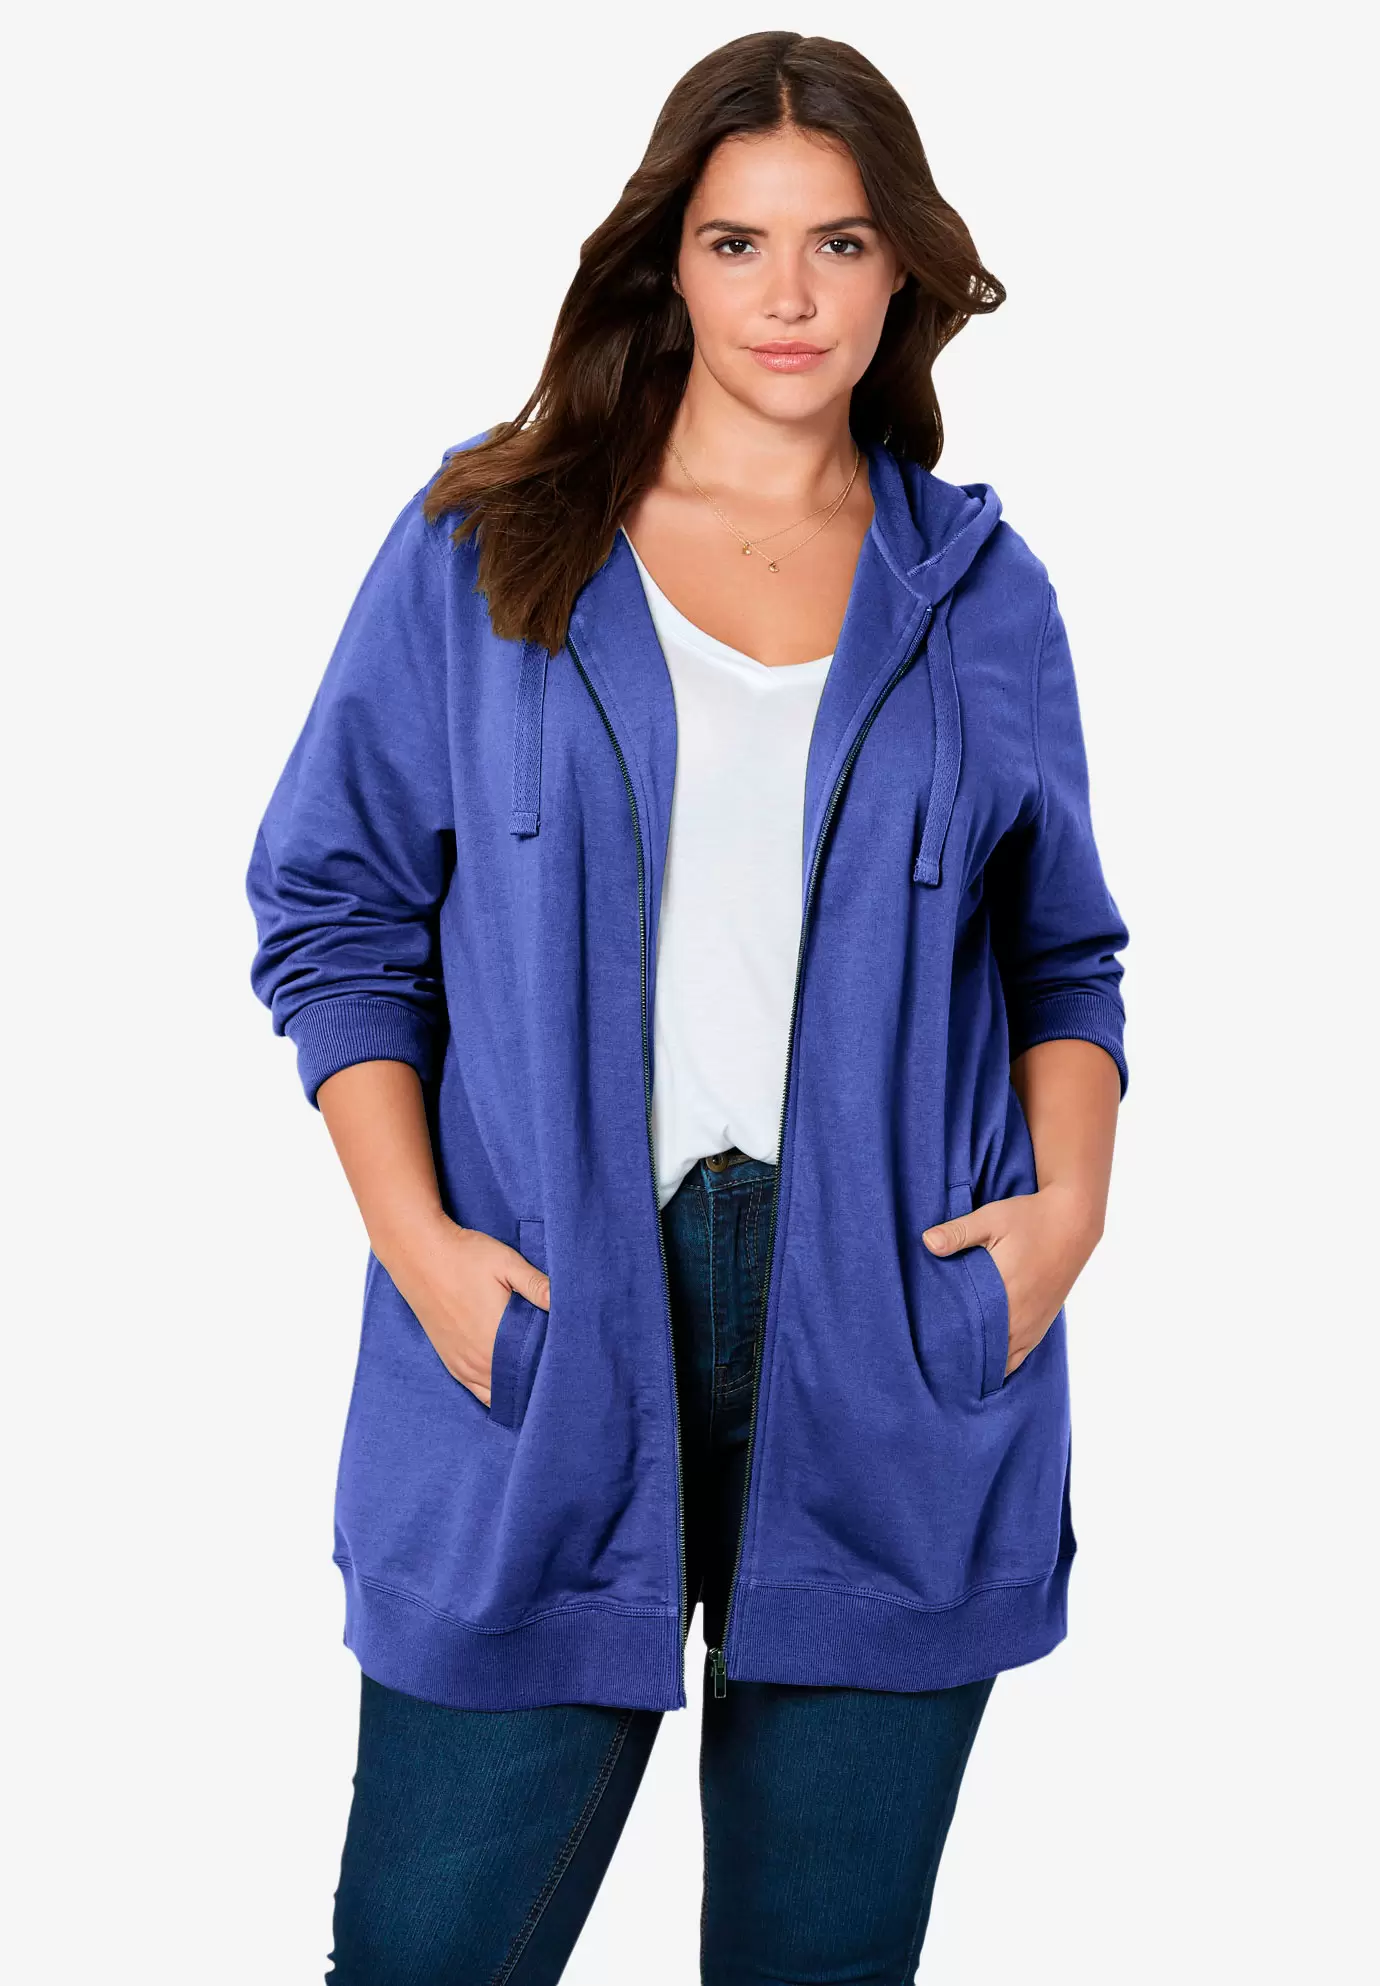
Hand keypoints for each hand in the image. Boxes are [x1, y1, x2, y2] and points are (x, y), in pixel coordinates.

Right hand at [371, 1210, 551, 1405]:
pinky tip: (509, 1383)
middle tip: (559, 1372)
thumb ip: (537, 1286)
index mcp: (498, 1340)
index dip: (554, 1369)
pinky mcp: (450, 1362)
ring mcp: (462, 1366)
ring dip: (517, 1390)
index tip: (570, 1362)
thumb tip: (570, 1302)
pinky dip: (494, 1392)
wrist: (419, 1255)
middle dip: (539, 1382)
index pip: (536, 1372)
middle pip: (519, 1388)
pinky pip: (477, 1392)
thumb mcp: (507, 1263)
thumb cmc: (465, 1257)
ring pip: (498, 1395)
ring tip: (537, 1378)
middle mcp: (480, 1362)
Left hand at [921, 1185, 1100, 1376]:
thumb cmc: (1030, 1219)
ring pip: (1005, 1360)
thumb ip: (958, 1233)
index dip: (950, 1343)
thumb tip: (927, 1242)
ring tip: (959, 1360)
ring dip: (984, 1361)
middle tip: (938, 1355)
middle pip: (986, 1354)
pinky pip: (1021, 1355)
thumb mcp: (991, 1218)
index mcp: (1004, 1294)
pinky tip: (987, 1356)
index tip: (930, 1344)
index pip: (970, 1333)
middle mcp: (1021, 1317)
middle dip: (963, 1356)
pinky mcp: (1043, 1322)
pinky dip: (1004, 1359)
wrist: (1074, 1221)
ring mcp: (1034, 1323)